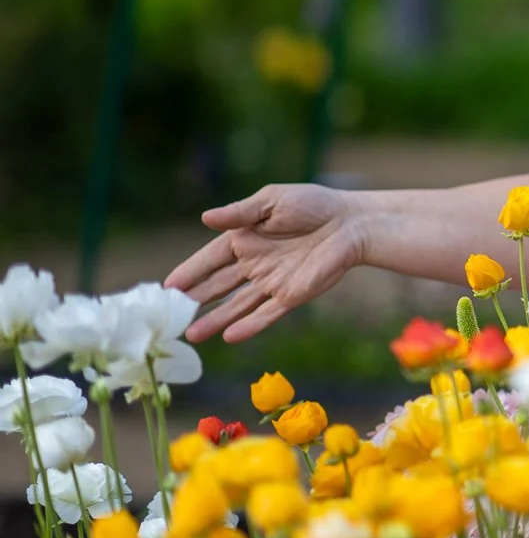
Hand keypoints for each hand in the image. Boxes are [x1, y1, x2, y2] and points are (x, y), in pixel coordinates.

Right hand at [164, 185, 364, 343]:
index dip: (190, 272)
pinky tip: (230, 336)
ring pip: (237, 305)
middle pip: (218, 285)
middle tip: (169, 317)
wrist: (351, 222)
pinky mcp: (292, 295)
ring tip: (192, 335)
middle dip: (194, 301)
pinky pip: (267, 314)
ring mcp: (272, 282)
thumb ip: (240, 213)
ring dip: (215, 320)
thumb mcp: (272, 201)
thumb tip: (206, 217)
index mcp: (245, 238)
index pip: (210, 258)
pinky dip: (249, 325)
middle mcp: (254, 263)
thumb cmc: (313, 205)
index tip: (167, 287)